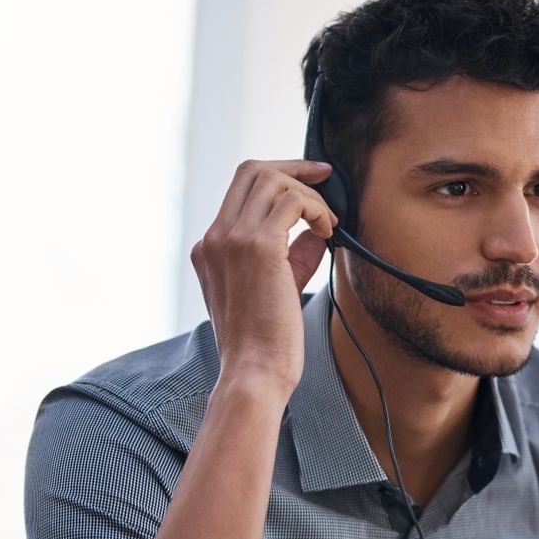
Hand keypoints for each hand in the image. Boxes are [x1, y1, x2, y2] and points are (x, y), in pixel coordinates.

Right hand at [190, 158, 336, 398]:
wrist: (254, 370)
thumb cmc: (266, 340)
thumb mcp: (276, 285)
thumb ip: (292, 253)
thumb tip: (316, 228)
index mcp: (210, 247)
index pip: (240, 189)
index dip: (279, 177)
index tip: (312, 181)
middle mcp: (215, 237)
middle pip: (251, 170)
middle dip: (294, 168)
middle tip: (326, 177)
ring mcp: (232, 239)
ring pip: (272, 180)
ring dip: (309, 195)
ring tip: (327, 223)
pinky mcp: (258, 247)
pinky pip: (292, 202)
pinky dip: (317, 209)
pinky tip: (328, 232)